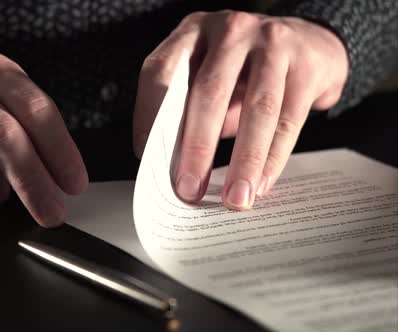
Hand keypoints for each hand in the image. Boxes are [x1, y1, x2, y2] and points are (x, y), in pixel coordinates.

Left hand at [133, 11, 348, 209]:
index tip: (147, 157)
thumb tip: (173, 166)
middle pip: (210, 91)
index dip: (148, 115)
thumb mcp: (210, 75)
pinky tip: (261, 184)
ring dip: (244, 161)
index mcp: (194, 31)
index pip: (161, 71)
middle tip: (188, 190)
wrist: (312, 43)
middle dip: (197, 147)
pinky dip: (273, 157)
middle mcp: (232, 30)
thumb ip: (189, 107)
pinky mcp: (307, 66)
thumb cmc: (245, 69)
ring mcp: (273, 42)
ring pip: (258, 109)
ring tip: (234, 199)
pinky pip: (288, 119)